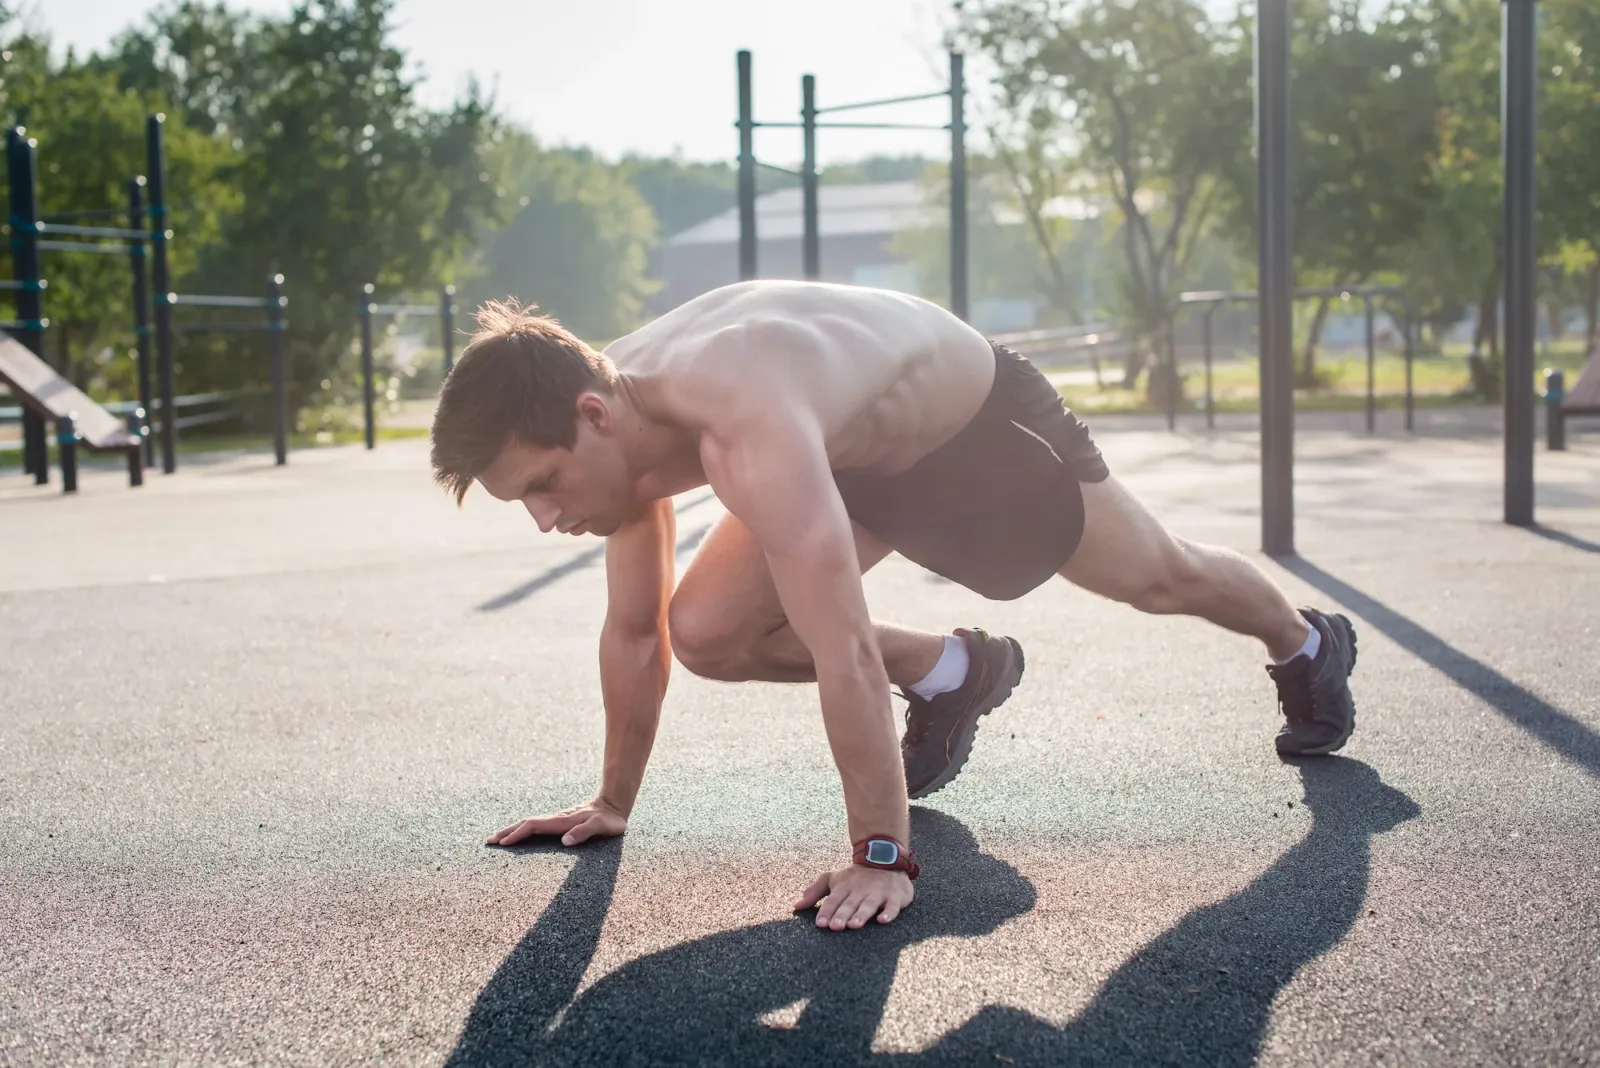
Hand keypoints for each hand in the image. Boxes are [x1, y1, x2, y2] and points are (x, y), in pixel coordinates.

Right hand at [485, 800, 626, 847]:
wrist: (613, 805)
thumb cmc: (609, 820)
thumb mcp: (601, 827)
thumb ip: (584, 833)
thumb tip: (565, 842)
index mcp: (561, 821)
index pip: (533, 826)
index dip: (518, 834)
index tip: (503, 843)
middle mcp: (556, 819)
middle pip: (526, 823)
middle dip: (507, 832)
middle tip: (489, 841)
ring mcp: (556, 820)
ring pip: (529, 824)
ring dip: (513, 831)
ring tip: (498, 839)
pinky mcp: (559, 823)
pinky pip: (536, 827)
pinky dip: (523, 831)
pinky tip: (520, 836)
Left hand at [793, 864, 913, 929]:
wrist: (885, 858)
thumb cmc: (856, 877)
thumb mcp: (834, 879)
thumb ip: (815, 892)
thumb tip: (796, 906)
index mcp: (844, 887)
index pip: (833, 900)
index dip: (827, 911)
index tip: (820, 924)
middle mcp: (860, 890)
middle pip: (850, 903)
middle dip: (842, 914)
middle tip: (835, 927)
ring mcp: (878, 892)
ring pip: (869, 904)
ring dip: (861, 914)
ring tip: (854, 925)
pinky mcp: (894, 896)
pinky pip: (892, 906)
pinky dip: (889, 913)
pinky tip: (883, 921)